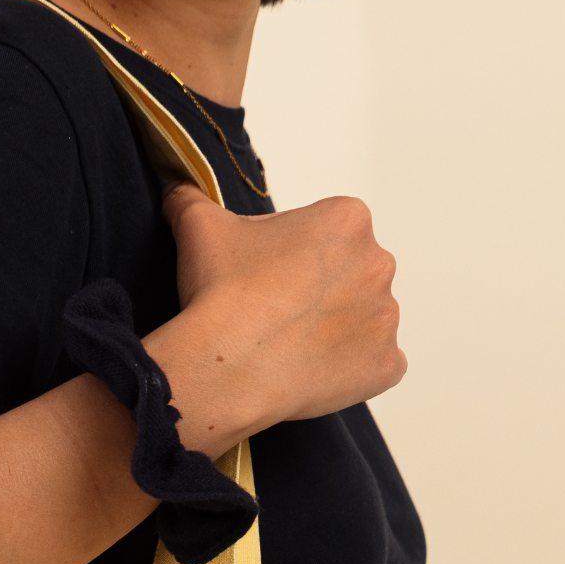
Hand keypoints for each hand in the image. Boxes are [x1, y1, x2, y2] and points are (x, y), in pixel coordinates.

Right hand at [147, 182, 405, 454]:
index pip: (324, 234)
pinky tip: (310, 372)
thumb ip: (192, 199)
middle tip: (274, 313)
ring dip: (334, 331)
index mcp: (346, 220)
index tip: (264, 276)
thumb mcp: (199, 228)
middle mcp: (378, 263)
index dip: (289, 256)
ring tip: (287, 347)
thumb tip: (178, 191)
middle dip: (318, 292)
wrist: (223, 366)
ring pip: (362, 321)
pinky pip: (375, 366)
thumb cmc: (220, 295)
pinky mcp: (385, 365)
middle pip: (349, 276)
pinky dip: (350, 371)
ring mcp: (386, 318)